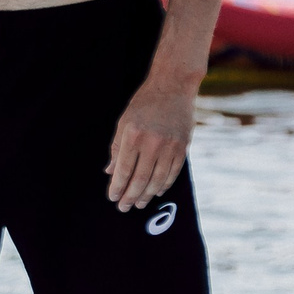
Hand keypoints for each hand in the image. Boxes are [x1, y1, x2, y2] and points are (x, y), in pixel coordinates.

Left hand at [105, 74, 196, 210]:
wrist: (173, 86)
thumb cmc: (144, 103)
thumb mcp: (124, 121)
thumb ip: (117, 148)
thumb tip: (110, 172)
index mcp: (133, 135)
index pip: (124, 169)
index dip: (117, 186)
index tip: (113, 197)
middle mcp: (152, 142)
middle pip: (140, 178)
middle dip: (130, 196)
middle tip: (124, 208)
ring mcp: (170, 145)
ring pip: (157, 179)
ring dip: (147, 195)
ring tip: (139, 203)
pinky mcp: (183, 146)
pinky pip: (173, 172)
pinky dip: (164, 184)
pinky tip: (156, 192)